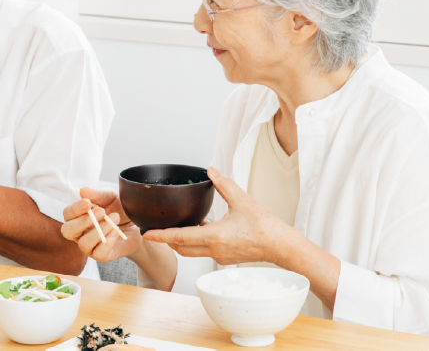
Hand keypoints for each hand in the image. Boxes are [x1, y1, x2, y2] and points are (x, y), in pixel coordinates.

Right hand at [61, 188, 141, 262]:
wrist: (136, 223)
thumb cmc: (119, 208)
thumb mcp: (110, 196)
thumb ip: (97, 193)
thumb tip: (82, 191)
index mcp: (78, 216)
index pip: (67, 214)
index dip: (75, 209)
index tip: (87, 203)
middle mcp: (80, 232)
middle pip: (68, 231)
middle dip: (82, 222)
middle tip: (101, 212)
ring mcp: (90, 246)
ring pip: (84, 243)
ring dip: (99, 230)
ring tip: (114, 219)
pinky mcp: (102, 255)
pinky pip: (98, 253)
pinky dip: (107, 241)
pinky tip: (116, 232)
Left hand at [142, 166, 293, 265]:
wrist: (282, 246)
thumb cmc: (265, 227)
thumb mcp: (242, 200)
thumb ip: (224, 184)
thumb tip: (212, 171)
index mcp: (214, 237)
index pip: (180, 238)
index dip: (161, 236)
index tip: (147, 233)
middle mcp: (214, 250)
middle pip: (181, 248)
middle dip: (166, 240)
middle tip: (155, 230)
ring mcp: (220, 256)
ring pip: (192, 251)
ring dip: (181, 241)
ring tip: (174, 227)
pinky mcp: (226, 257)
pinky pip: (204, 250)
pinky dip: (196, 242)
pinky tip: (200, 228)